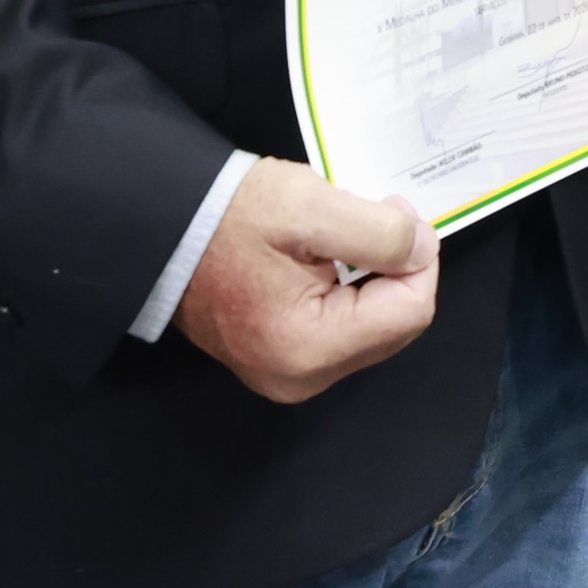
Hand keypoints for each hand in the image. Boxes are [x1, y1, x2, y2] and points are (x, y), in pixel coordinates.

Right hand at [173, 158, 439, 405]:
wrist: (163, 231)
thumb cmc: (230, 217)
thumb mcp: (311, 209)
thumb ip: (382, 234)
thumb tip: (425, 253)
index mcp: (309, 349)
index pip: (412, 310)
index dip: (416, 255)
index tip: (389, 210)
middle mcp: (302, 378)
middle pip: (397, 324)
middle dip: (396, 267)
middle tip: (368, 217)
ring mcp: (289, 375)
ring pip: (376, 327)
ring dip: (374, 277)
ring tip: (340, 237)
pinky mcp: (281, 362)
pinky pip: (345, 330)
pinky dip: (351, 291)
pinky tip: (326, 259)